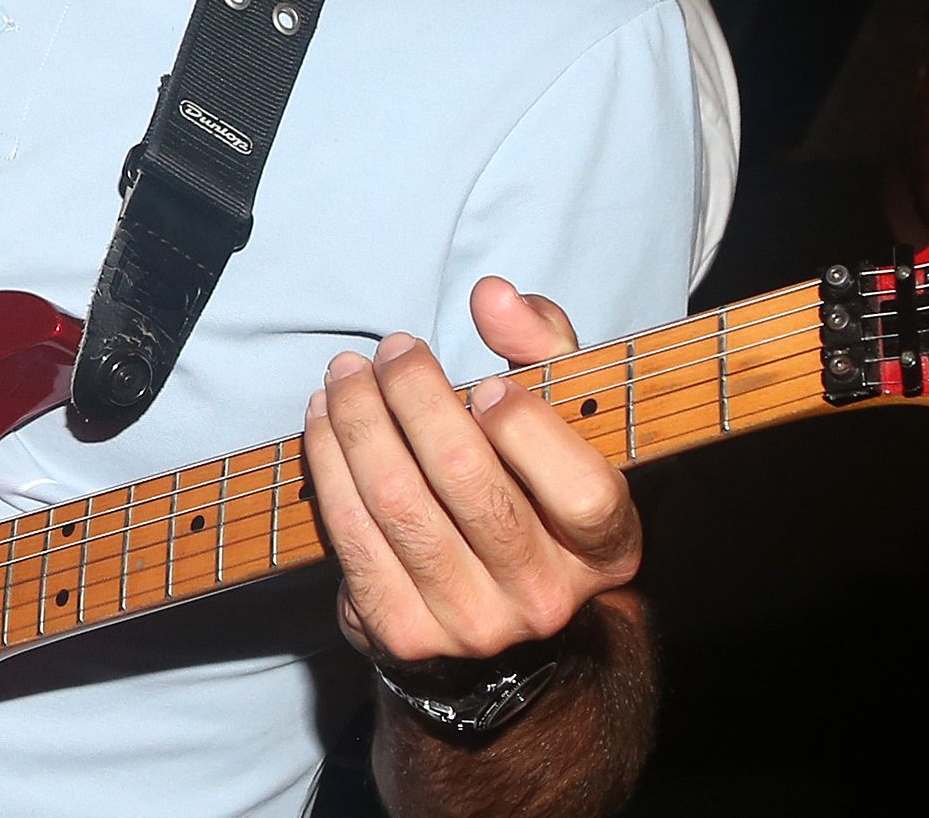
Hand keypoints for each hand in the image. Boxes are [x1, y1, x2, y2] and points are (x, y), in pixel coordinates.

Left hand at [303, 275, 640, 666]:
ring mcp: (470, 625)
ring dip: (359, 423)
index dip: (529, 432)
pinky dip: (329, 468)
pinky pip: (351, 538)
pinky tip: (323, 422)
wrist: (492, 604)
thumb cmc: (531, 485)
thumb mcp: (563, 417)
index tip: (486, 385)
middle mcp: (543, 598)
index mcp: (604, 550)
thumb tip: (492, 295)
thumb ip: (543, 347)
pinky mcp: (402, 633)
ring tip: (345, 375)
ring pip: (398, 504)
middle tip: (391, 351)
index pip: (583, 494)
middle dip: (415, 397)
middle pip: (468, 483)